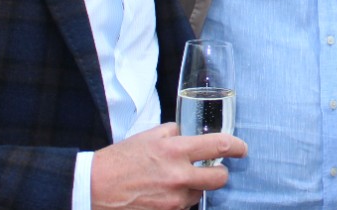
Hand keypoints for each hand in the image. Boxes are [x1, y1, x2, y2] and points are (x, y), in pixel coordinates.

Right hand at [91, 122, 247, 209]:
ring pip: (200, 194)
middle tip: (214, 169)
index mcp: (175, 151)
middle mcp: (178, 176)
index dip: (237, 147)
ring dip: (195, 187)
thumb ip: (174, 134)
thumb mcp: (149, 136)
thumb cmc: (120, 160)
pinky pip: (184, 207)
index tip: (242, 149)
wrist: (94, 187)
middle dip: (220, 173)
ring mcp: (173, 199)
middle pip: (219, 178)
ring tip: (175, 181)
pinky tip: (164, 193)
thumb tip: (190, 135)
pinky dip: (180, 200)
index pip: (219, 147)